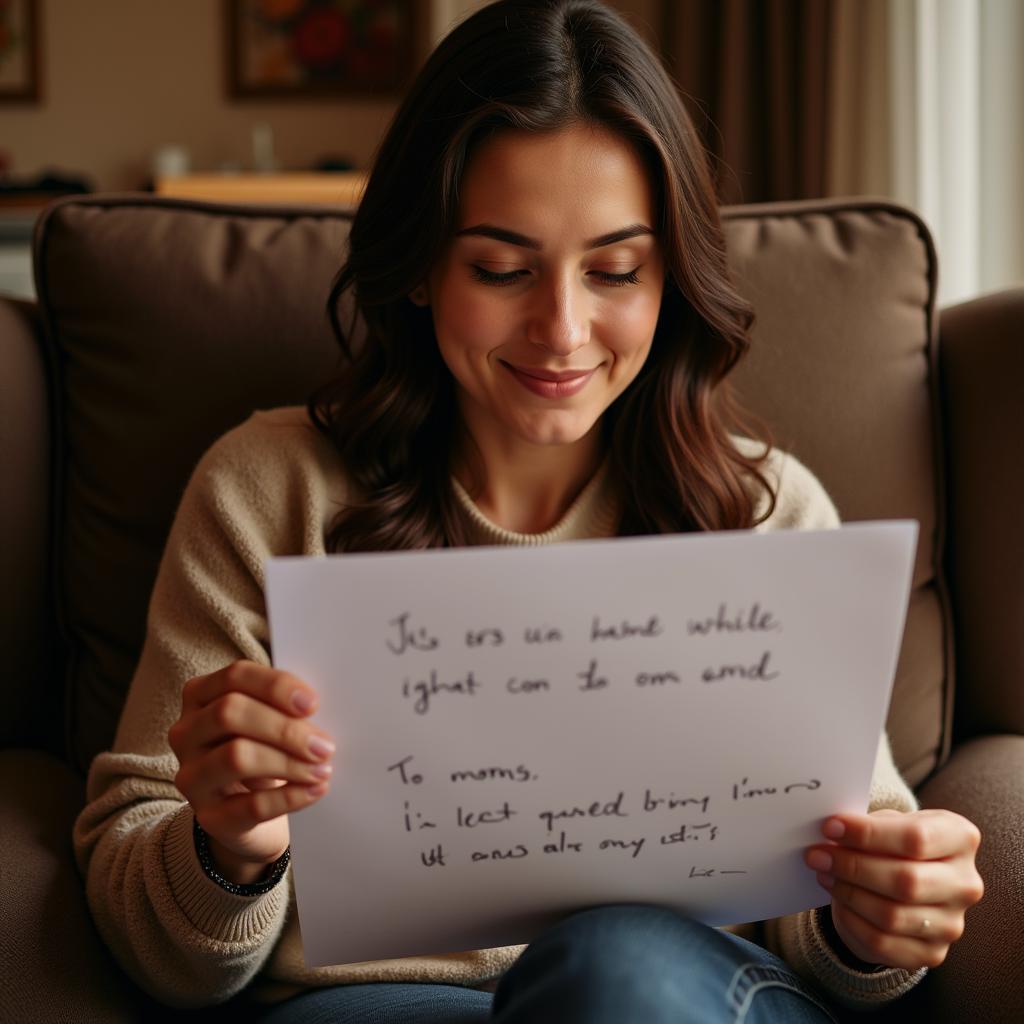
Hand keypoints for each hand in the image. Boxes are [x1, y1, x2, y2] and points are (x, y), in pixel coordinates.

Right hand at [169, 660, 334, 883]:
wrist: (246, 809)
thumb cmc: (261, 749)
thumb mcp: (268, 720)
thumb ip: (286, 708)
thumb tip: (316, 709)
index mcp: (201, 696)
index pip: (235, 677)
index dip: (276, 686)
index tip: (313, 704)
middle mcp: (186, 733)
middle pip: (230, 713)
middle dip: (284, 728)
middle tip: (324, 745)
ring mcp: (191, 776)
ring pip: (236, 757)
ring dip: (289, 763)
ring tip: (322, 769)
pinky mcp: (208, 816)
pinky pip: (251, 805)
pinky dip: (290, 796)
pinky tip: (316, 789)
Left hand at [805, 808, 983, 970]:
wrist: (902, 882)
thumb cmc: (892, 842)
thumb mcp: (886, 822)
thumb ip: (867, 824)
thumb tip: (831, 831)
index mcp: (960, 838)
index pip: (916, 838)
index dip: (868, 833)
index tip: (830, 827)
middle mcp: (965, 883)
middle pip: (906, 880)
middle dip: (853, 866)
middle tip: (816, 855)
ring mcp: (952, 923)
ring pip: (892, 915)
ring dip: (848, 893)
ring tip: (824, 874)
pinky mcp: (932, 953)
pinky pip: (883, 942)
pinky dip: (852, 920)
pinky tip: (838, 900)